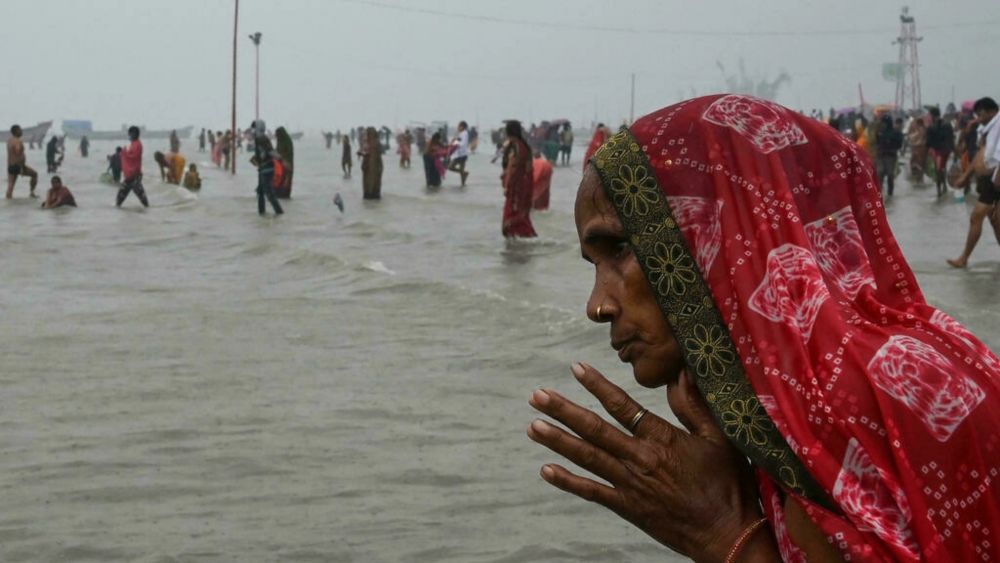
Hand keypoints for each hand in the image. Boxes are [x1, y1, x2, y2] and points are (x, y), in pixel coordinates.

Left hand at [528, 363, 770, 562]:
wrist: (727, 535)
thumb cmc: (728, 485)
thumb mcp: (720, 439)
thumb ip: (695, 406)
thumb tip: (682, 372)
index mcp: (661, 439)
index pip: (622, 405)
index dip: (597, 385)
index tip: (576, 368)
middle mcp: (639, 459)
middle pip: (594, 429)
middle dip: (563, 411)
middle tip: (537, 396)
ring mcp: (630, 484)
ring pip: (586, 457)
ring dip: (557, 440)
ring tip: (533, 426)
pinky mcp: (627, 507)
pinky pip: (591, 492)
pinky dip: (567, 481)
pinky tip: (545, 470)